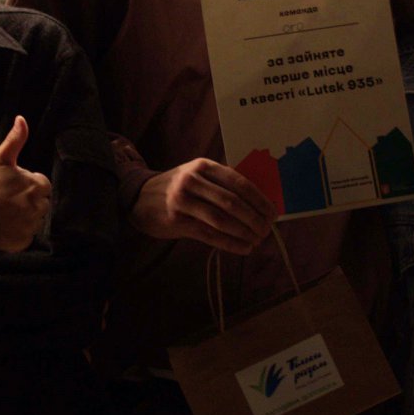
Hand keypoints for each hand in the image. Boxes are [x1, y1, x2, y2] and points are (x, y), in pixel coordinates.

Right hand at [0, 117, 51, 252]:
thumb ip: (15, 140)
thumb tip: (22, 119)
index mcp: (37, 185)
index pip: (42, 185)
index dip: (27, 184)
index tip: (10, 186)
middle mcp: (38, 207)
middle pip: (40, 203)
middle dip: (27, 200)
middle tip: (5, 200)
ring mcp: (31, 226)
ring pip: (34, 220)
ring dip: (23, 217)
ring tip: (3, 213)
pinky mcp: (23, 241)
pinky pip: (26, 236)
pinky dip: (17, 233)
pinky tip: (3, 226)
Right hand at [131, 158, 274, 254]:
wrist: (140, 197)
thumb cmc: (179, 189)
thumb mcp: (199, 177)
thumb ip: (223, 185)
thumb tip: (260, 204)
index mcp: (204, 166)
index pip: (239, 182)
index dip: (259, 199)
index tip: (273, 213)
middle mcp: (193, 180)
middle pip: (232, 202)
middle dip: (254, 218)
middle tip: (267, 230)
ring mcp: (183, 200)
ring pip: (221, 219)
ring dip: (244, 232)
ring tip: (257, 240)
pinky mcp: (176, 220)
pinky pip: (209, 234)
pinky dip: (230, 243)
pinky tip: (243, 248)